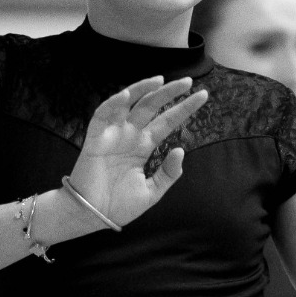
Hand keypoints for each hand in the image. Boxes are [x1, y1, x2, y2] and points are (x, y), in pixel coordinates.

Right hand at [69, 76, 209, 228]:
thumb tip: (180, 150)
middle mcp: (130, 136)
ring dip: (142, 90)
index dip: (183, 109)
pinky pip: (103, 116)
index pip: (167, 122)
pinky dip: (113, 104)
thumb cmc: (118, 205)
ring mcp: (113, 135)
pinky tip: (127, 95)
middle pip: (151, 107)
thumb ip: (167, 174)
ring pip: (129, 104)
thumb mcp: (152, 191)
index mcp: (143, 146)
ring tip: (159, 80)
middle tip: (188, 81)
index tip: (203, 96)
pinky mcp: (96, 139)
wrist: (93, 216)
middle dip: (169, 92)